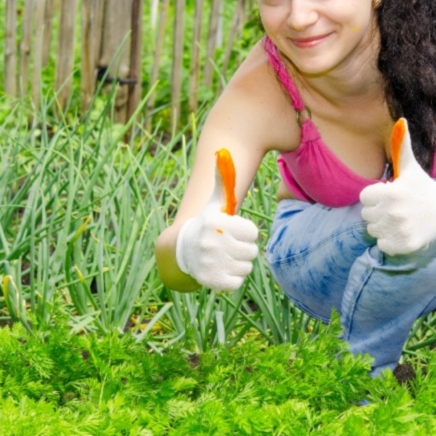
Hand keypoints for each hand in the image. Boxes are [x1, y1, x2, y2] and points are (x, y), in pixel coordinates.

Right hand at [175, 151, 258, 290]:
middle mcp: (209, 242)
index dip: (247, 232)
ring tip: (225, 257)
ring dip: (239, 264)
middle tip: (231, 246)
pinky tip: (222, 269)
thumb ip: (222, 179)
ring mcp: (208, 263)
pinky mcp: (209, 281)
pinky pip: (237, 282)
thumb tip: (223, 152)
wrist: (183, 249)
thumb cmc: (208, 223)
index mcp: (214, 222)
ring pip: (246, 268)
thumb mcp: (215, 202)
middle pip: (252, 252)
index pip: (253, 232)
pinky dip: (233, 278)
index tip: (235, 231)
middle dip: (244, 249)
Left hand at [359, 119, 435, 254]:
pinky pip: (382, 245)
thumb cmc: (423, 188)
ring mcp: (399, 229)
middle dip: (378, 212)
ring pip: (373, 231)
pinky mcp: (405, 245)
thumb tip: (401, 121)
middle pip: (366, 216)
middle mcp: (393, 212)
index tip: (388, 196)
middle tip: (396, 208)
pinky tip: (402, 232)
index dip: (375, 197)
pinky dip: (390, 241)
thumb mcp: (411, 167)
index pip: (364, 198)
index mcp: (391, 192)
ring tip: (399, 220)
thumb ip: (402, 146)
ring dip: (383, 227)